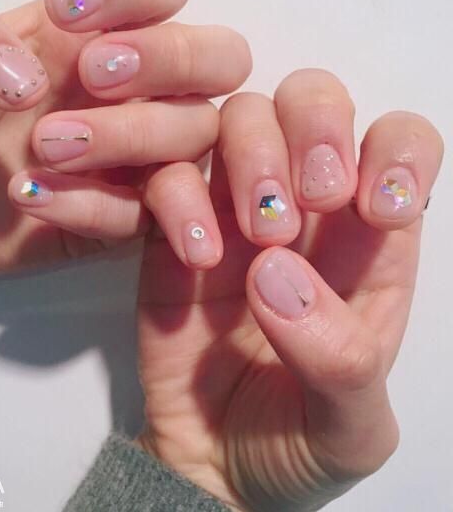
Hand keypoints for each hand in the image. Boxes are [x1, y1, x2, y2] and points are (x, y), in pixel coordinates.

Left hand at [0, 0, 249, 297]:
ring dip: (132, 133)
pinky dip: (101, 205)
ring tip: (41, 148)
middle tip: (89, 74)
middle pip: (220, 54)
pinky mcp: (118, 216)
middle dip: (169, 58)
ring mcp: (130, 150)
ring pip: (200, 131)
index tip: (62, 7)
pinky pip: (153, 210)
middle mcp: (127, 80)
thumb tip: (27, 77)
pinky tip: (30, 199)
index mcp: (86, 23)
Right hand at [136, 70, 442, 509]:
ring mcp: (236, 206)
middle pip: (316, 99)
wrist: (210, 480)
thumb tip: (276, 275)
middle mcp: (307, 205)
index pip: (401, 143)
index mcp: (372, 239)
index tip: (377, 206)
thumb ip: (337, 357)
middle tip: (316, 195)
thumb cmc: (299, 442)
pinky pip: (170, 170)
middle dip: (318, 125)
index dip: (398, 152)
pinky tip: (199, 259)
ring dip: (254, 151)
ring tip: (259, 232)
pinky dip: (181, 197)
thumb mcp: (351, 426)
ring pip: (244, 114)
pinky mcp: (173, 225)